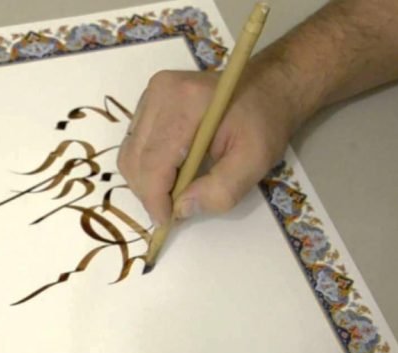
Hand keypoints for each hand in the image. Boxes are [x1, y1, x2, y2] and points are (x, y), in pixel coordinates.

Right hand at [117, 70, 294, 226]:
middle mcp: (160, 93)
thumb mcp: (256, 161)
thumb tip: (181, 209)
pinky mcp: (147, 100)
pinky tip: (171, 170)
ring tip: (173, 190)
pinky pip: (133, 143)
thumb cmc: (265, 122)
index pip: (153, 161)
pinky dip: (146, 166)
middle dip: (148, 193)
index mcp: (186, 103)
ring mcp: (150, 94)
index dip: (154, 198)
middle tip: (172, 210)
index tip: (166, 221)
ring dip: (145, 180)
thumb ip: (222, 190)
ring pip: (129, 154)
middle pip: (134, 159)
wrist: (268, 86)